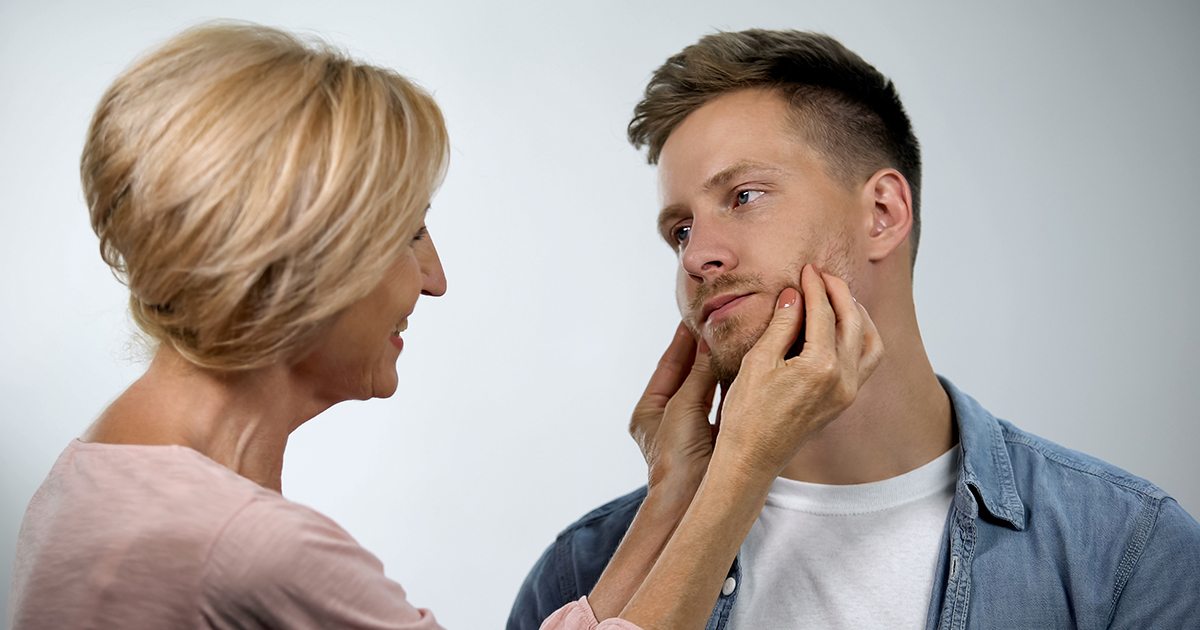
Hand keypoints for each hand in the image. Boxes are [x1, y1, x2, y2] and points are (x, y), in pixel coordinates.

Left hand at [629, 322, 718, 499]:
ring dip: (719, 368)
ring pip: (707, 390)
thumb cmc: (676, 457)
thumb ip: (696, 375)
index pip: (667, 366)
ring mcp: (692, 430)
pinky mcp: (714, 438)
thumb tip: (708, 344)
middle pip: (688, 376)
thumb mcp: (683, 407)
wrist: (691, 499)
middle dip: (702, 352)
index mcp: (649, 410)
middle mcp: (670, 419)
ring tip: (734, 341)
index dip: (680, 341)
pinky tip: (745, 369)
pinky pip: (723, 406)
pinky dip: (732, 388)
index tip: (693, 317)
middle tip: (718, 324)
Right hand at [717, 264, 883, 479]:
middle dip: (839, 293)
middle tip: (822, 276)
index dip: (814, 286)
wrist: (752, 459)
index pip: (823, 313)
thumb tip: (794, 295)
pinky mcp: (845, 401)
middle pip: (852, 321)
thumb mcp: (757, 362)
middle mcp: (843, 379)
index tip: (806, 269)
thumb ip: (781, 325)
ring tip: (838, 298)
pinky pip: (867, 362)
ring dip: (858, 315)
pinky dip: (862, 338)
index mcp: (820, 367)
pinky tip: (844, 329)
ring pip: (870, 342)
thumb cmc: (746, 413)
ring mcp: (848, 392)